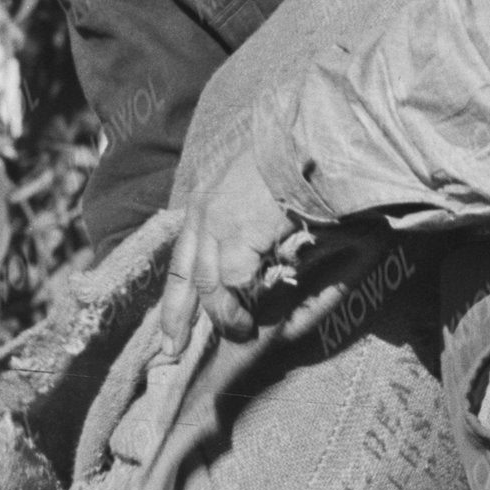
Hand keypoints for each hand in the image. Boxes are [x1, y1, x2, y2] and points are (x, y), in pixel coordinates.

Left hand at [163, 132, 307, 345]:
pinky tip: (253, 319)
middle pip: (184, 273)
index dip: (177, 293)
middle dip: (177, 316)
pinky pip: (233, 284)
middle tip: (173, 350)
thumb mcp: (266, 192)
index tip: (171, 325)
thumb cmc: (303, 164)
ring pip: (209, 285)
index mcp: (208, 198)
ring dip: (223, 316)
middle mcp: (205, 209)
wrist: (318, 138)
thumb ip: (257, 236)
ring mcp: (218, 222)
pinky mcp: (237, 234)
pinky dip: (241, 305)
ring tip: (240, 332)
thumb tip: (257, 284)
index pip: (183, 254)